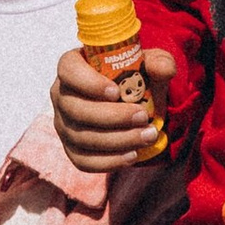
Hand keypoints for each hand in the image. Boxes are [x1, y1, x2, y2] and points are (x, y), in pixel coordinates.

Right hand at [50, 43, 177, 173]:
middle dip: (112, 117)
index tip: (116, 92)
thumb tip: (162, 69)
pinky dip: (108, 161)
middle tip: (143, 117)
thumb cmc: (134, 77)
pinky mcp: (71, 148)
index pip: (69, 71)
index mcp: (73, 66)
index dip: (89, 83)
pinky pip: (82, 161)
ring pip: (81, 137)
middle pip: (76, 109)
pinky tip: (132, 155)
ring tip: (147, 136)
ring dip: (117, 141)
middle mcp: (61, 95)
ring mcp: (63, 123)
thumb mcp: (149, 65)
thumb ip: (158, 63)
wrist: (133, 103)